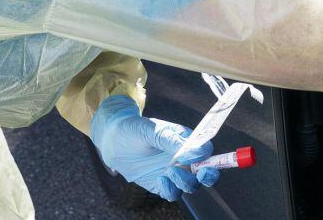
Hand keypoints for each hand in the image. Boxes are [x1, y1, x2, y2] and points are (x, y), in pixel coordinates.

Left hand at [90, 95, 219, 200]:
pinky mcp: (162, 186)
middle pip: (205, 173)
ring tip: (170, 170)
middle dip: (208, 175)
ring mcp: (173, 174)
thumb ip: (174, 142)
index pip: (206, 150)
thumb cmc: (136, 130)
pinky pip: (173, 194)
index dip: (207, 155)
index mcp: (187, 142)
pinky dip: (171, 190)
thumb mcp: (154, 131)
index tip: (199, 155)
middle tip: (202, 173)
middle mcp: (184, 159)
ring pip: (190, 186)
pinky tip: (161, 179)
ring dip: (185, 181)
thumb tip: (196, 151)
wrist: (114, 141)